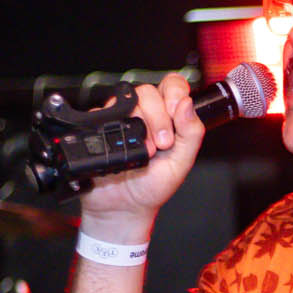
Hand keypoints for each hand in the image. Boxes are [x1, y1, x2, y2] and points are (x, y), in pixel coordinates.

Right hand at [75, 72, 206, 229]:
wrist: (124, 207)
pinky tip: (127, 150)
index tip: (176, 112)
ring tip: (146, 151)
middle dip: (160, 118)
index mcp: (167, 116)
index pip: (172, 85)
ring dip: (141, 124)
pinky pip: (103, 113)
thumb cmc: (153, 185)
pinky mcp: (100, 125)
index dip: (174, 93)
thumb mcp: (182, 162)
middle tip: (164, 144)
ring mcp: (121, 118)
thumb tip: (188, 104)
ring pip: (128, 99)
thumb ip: (192, 133)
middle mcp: (144, 113)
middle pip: (148, 91)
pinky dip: (116, 130)